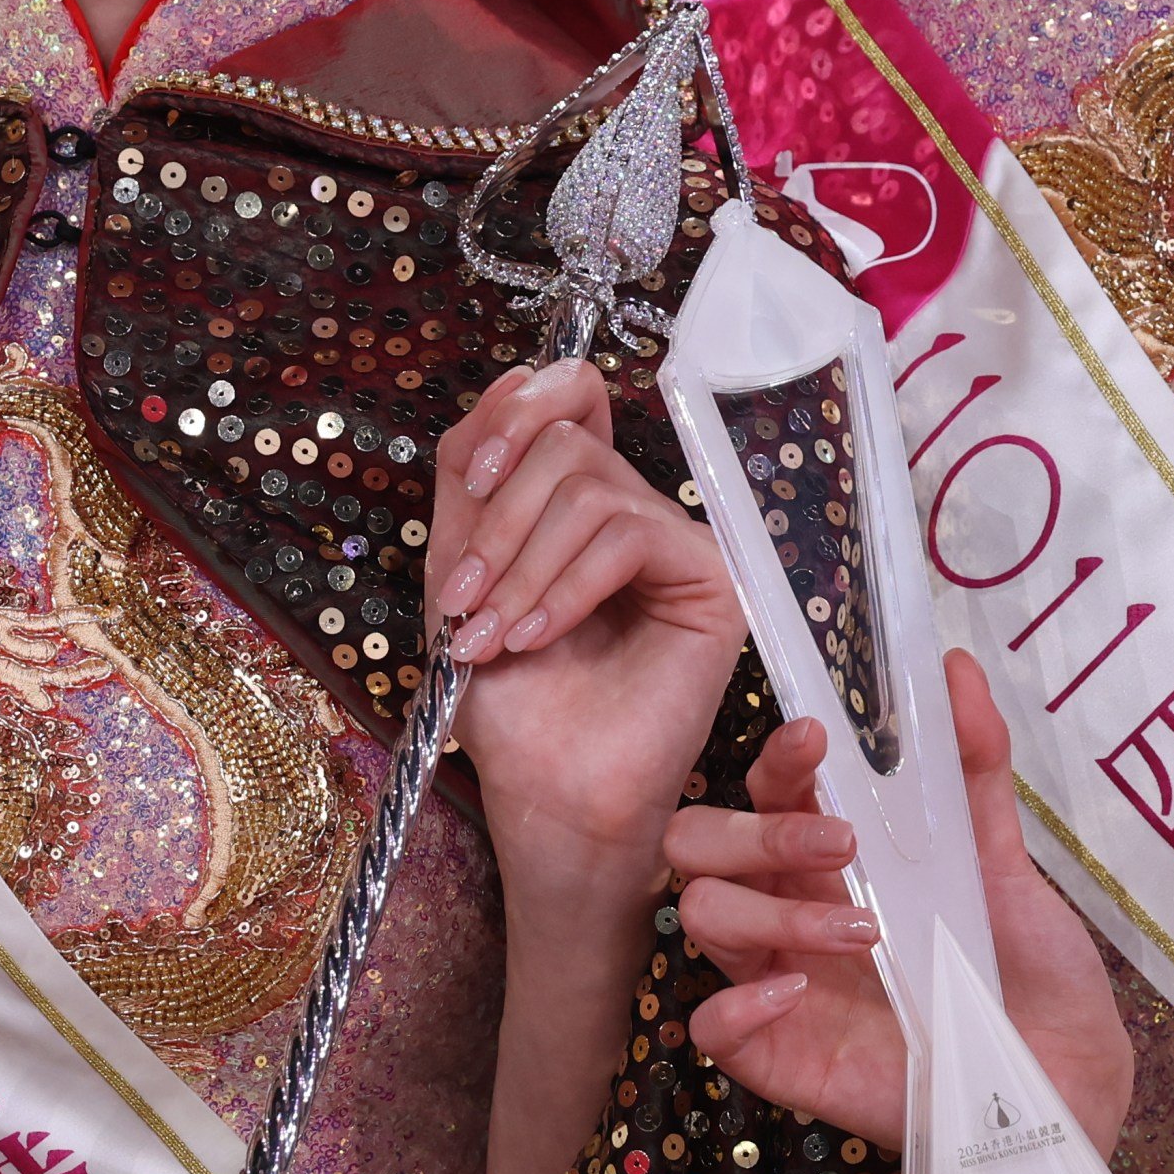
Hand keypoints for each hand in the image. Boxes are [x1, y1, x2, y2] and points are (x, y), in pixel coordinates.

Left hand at [428, 354, 745, 875]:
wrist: (545, 792)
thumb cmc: (509, 699)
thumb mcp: (462, 568)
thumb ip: (475, 475)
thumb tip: (513, 381)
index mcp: (579, 500)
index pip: (571, 396)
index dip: (516, 414)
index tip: (472, 478)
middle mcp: (635, 510)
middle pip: (568, 443)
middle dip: (498, 520)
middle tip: (462, 596)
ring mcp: (676, 545)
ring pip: (590, 489)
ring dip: (520, 566)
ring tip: (490, 634)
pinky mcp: (711, 585)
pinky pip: (628, 537)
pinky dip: (565, 586)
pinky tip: (535, 637)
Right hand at [663, 649, 1130, 1152]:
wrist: (1067, 1078)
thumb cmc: (1029, 968)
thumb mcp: (1005, 862)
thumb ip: (975, 770)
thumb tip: (958, 668)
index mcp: (832, 857)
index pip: (764, 788)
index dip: (775, 759)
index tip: (817, 739)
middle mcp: (791, 909)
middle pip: (701, 843)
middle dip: (757, 828)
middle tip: (842, 842)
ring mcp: (779, 982)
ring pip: (703, 916)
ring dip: (770, 908)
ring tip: (862, 930)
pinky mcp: (781, 1057)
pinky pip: (710, 1025)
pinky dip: (737, 1002)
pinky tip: (796, 992)